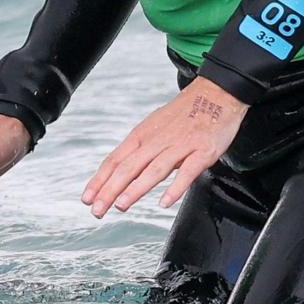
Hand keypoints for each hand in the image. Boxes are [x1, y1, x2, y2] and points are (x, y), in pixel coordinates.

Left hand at [81, 77, 247, 216]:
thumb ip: (140, 150)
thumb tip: (120, 174)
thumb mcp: (154, 127)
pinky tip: (165, 202)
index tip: (86, 199)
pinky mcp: (203, 151)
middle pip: (129, 167)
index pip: (115, 160)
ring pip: (154, 169)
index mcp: (142, 135)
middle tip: (97, 210)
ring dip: (136, 188)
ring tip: (121, 205)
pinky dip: (176, 187)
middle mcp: (157, 141)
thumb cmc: (184, 114)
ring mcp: (180, 146)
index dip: (99, 180)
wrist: (216, 93)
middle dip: (110, 190)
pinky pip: (188, 171)